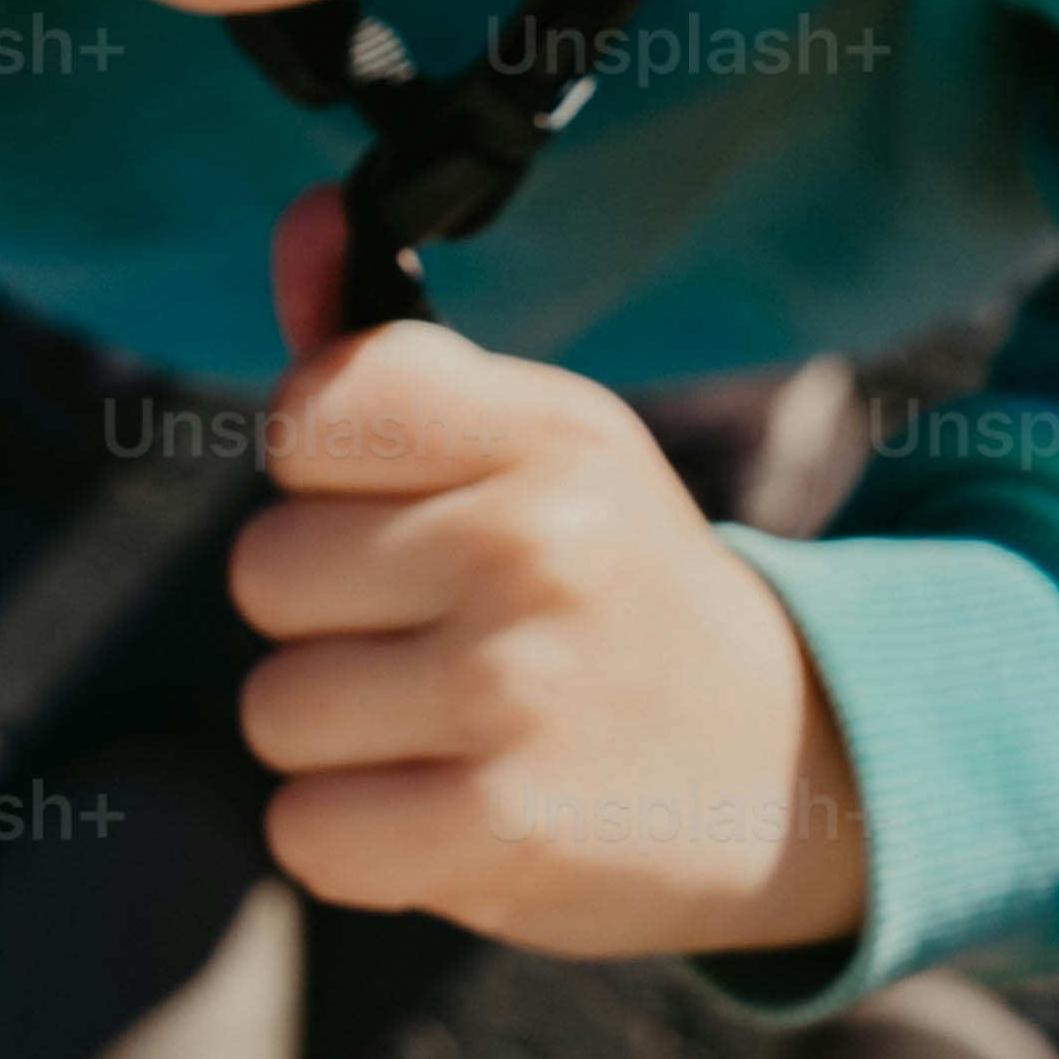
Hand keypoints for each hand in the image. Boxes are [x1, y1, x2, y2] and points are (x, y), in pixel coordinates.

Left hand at [226, 189, 869, 960]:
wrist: (794, 773)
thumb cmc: (618, 592)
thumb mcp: (544, 448)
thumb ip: (394, 356)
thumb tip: (302, 220)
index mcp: (548, 431)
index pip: (315, 407)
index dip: (323, 471)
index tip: (399, 507)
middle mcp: (532, 545)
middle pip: (265, 570)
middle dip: (332, 617)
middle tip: (448, 637)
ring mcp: (515, 690)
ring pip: (276, 707)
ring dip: (344, 737)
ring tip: (455, 726)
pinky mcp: (498, 829)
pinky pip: (305, 831)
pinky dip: (357, 837)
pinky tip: (449, 806)